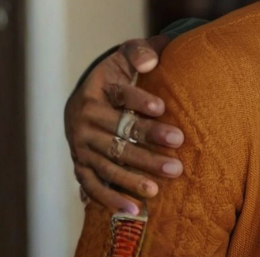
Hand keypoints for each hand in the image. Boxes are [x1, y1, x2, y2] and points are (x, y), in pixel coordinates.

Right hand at [64, 35, 183, 213]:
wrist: (89, 96)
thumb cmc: (117, 74)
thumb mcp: (124, 56)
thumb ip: (140, 52)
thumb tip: (151, 61)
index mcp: (96, 91)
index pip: (119, 96)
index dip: (139, 101)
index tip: (161, 107)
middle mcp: (83, 120)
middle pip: (118, 133)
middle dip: (148, 142)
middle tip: (178, 147)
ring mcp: (80, 145)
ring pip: (109, 162)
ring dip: (134, 175)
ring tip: (164, 182)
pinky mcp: (80, 164)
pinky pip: (93, 184)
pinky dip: (111, 198)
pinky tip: (135, 208)